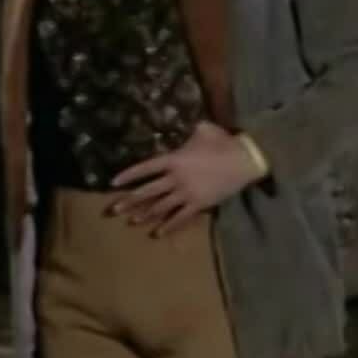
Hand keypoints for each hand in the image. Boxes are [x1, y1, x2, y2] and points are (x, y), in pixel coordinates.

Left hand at [110, 122, 262, 237]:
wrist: (244, 160)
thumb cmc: (224, 142)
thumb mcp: (203, 129)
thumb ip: (189, 130)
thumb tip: (185, 124)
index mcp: (174, 159)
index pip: (146, 168)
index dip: (129, 175)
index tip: (114, 183)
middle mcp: (176, 178)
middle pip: (148, 192)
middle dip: (129, 201)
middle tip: (113, 209)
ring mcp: (187, 193)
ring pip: (161, 207)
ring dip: (145, 215)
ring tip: (131, 221)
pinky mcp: (199, 205)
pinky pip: (180, 218)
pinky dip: (168, 226)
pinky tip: (157, 233)